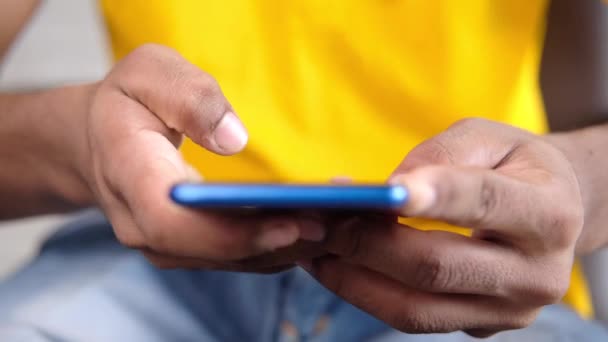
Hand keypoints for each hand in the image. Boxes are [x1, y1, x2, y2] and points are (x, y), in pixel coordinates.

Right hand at [81, 44, 324, 271]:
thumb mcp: (149, 73)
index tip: (291, 223)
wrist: (101, 139)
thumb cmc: (129, 102)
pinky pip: (236, 255)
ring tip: (343, 224)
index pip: (173, 221)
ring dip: (288, 246)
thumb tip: (234, 138)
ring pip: (230, 259)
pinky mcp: (190, 247)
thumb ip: (187, 97)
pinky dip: (279, 244)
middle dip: (278, 241)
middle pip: (212, 249)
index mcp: (128, 174)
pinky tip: (319, 226)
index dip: (231, 231)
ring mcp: (165, 243)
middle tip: (341, 224)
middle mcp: (143, 224)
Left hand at [306, 118, 582, 335]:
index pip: (481, 203)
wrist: (555, 208)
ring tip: (315, 251)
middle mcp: (537, 273)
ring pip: (417, 309)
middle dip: (367, 244)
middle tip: (320, 222)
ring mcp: (510, 310)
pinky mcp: (484, 326)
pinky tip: (339, 268)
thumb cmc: (514, 164)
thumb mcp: (489, 137)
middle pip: (435, 267)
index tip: (384, 191)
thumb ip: (441, 155)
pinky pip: (415, 319)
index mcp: (548, 212)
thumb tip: (387, 190)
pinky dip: (368, 294)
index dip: (431, 196)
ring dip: (354, 280)